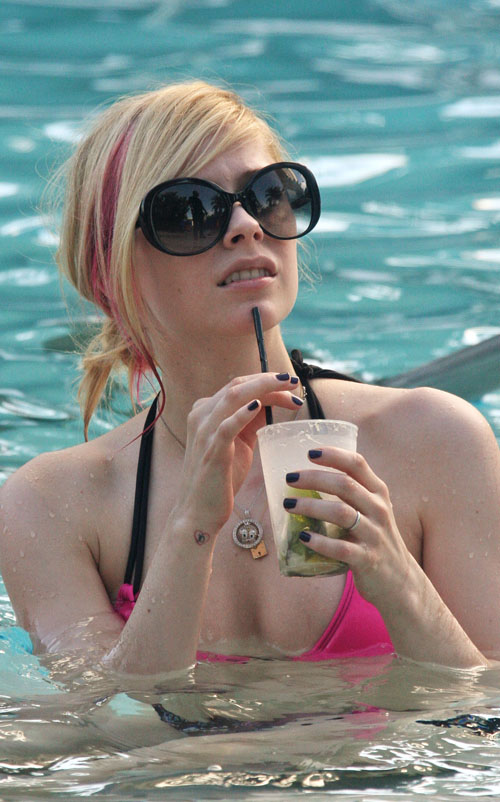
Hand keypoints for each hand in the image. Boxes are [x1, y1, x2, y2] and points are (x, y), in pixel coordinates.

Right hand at [173, 373, 301, 535]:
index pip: (238, 386)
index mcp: (206, 411)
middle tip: (293, 381)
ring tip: (286, 387)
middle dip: (268, 380)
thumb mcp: (237, 443)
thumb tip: (268, 403)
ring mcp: (204, 432)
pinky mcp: (211, 450)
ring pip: (233, 397)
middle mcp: (201, 416)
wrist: (198, 511)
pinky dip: (243, 413)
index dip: (265, 381)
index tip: (290, 385)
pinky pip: (227, 426)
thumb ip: (249, 422)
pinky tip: (258, 405)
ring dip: (262, 388)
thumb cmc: (219, 478)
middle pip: (237, 385)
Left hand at [284, 447, 411, 605]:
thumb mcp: (372, 510)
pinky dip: (320, 542)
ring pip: (341, 513)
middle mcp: (379, 509)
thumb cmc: (375, 538)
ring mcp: (374, 535)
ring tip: (288, 505)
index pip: (357, 464)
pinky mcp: (367, 559)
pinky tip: (303, 537)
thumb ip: (351, 494)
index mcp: (378, 493)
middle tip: (289, 478)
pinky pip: (341, 548)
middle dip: (314, 478)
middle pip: (344, 485)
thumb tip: (306, 479)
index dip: (333, 455)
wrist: (399, 580)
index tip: (310, 452)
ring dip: (311, 506)